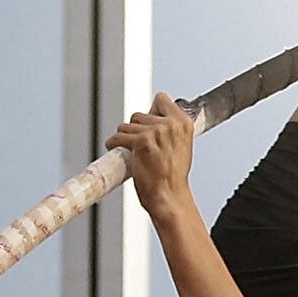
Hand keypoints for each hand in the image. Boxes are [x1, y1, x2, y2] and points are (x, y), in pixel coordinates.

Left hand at [110, 92, 196, 217]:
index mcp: (183, 123)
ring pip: (126, 126)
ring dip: (125, 139)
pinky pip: (117, 137)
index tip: (150, 122)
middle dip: (136, 129)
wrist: (169, 197)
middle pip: (139, 114)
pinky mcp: (140, 142)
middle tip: (143, 146)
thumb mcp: (181, 146)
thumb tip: (154, 117)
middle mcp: (170, 125)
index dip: (152, 111)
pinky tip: (121, 152)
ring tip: (135, 154)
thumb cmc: (173, 177)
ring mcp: (155, 132)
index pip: (161, 99)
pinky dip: (114, 144)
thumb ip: (170, 129)